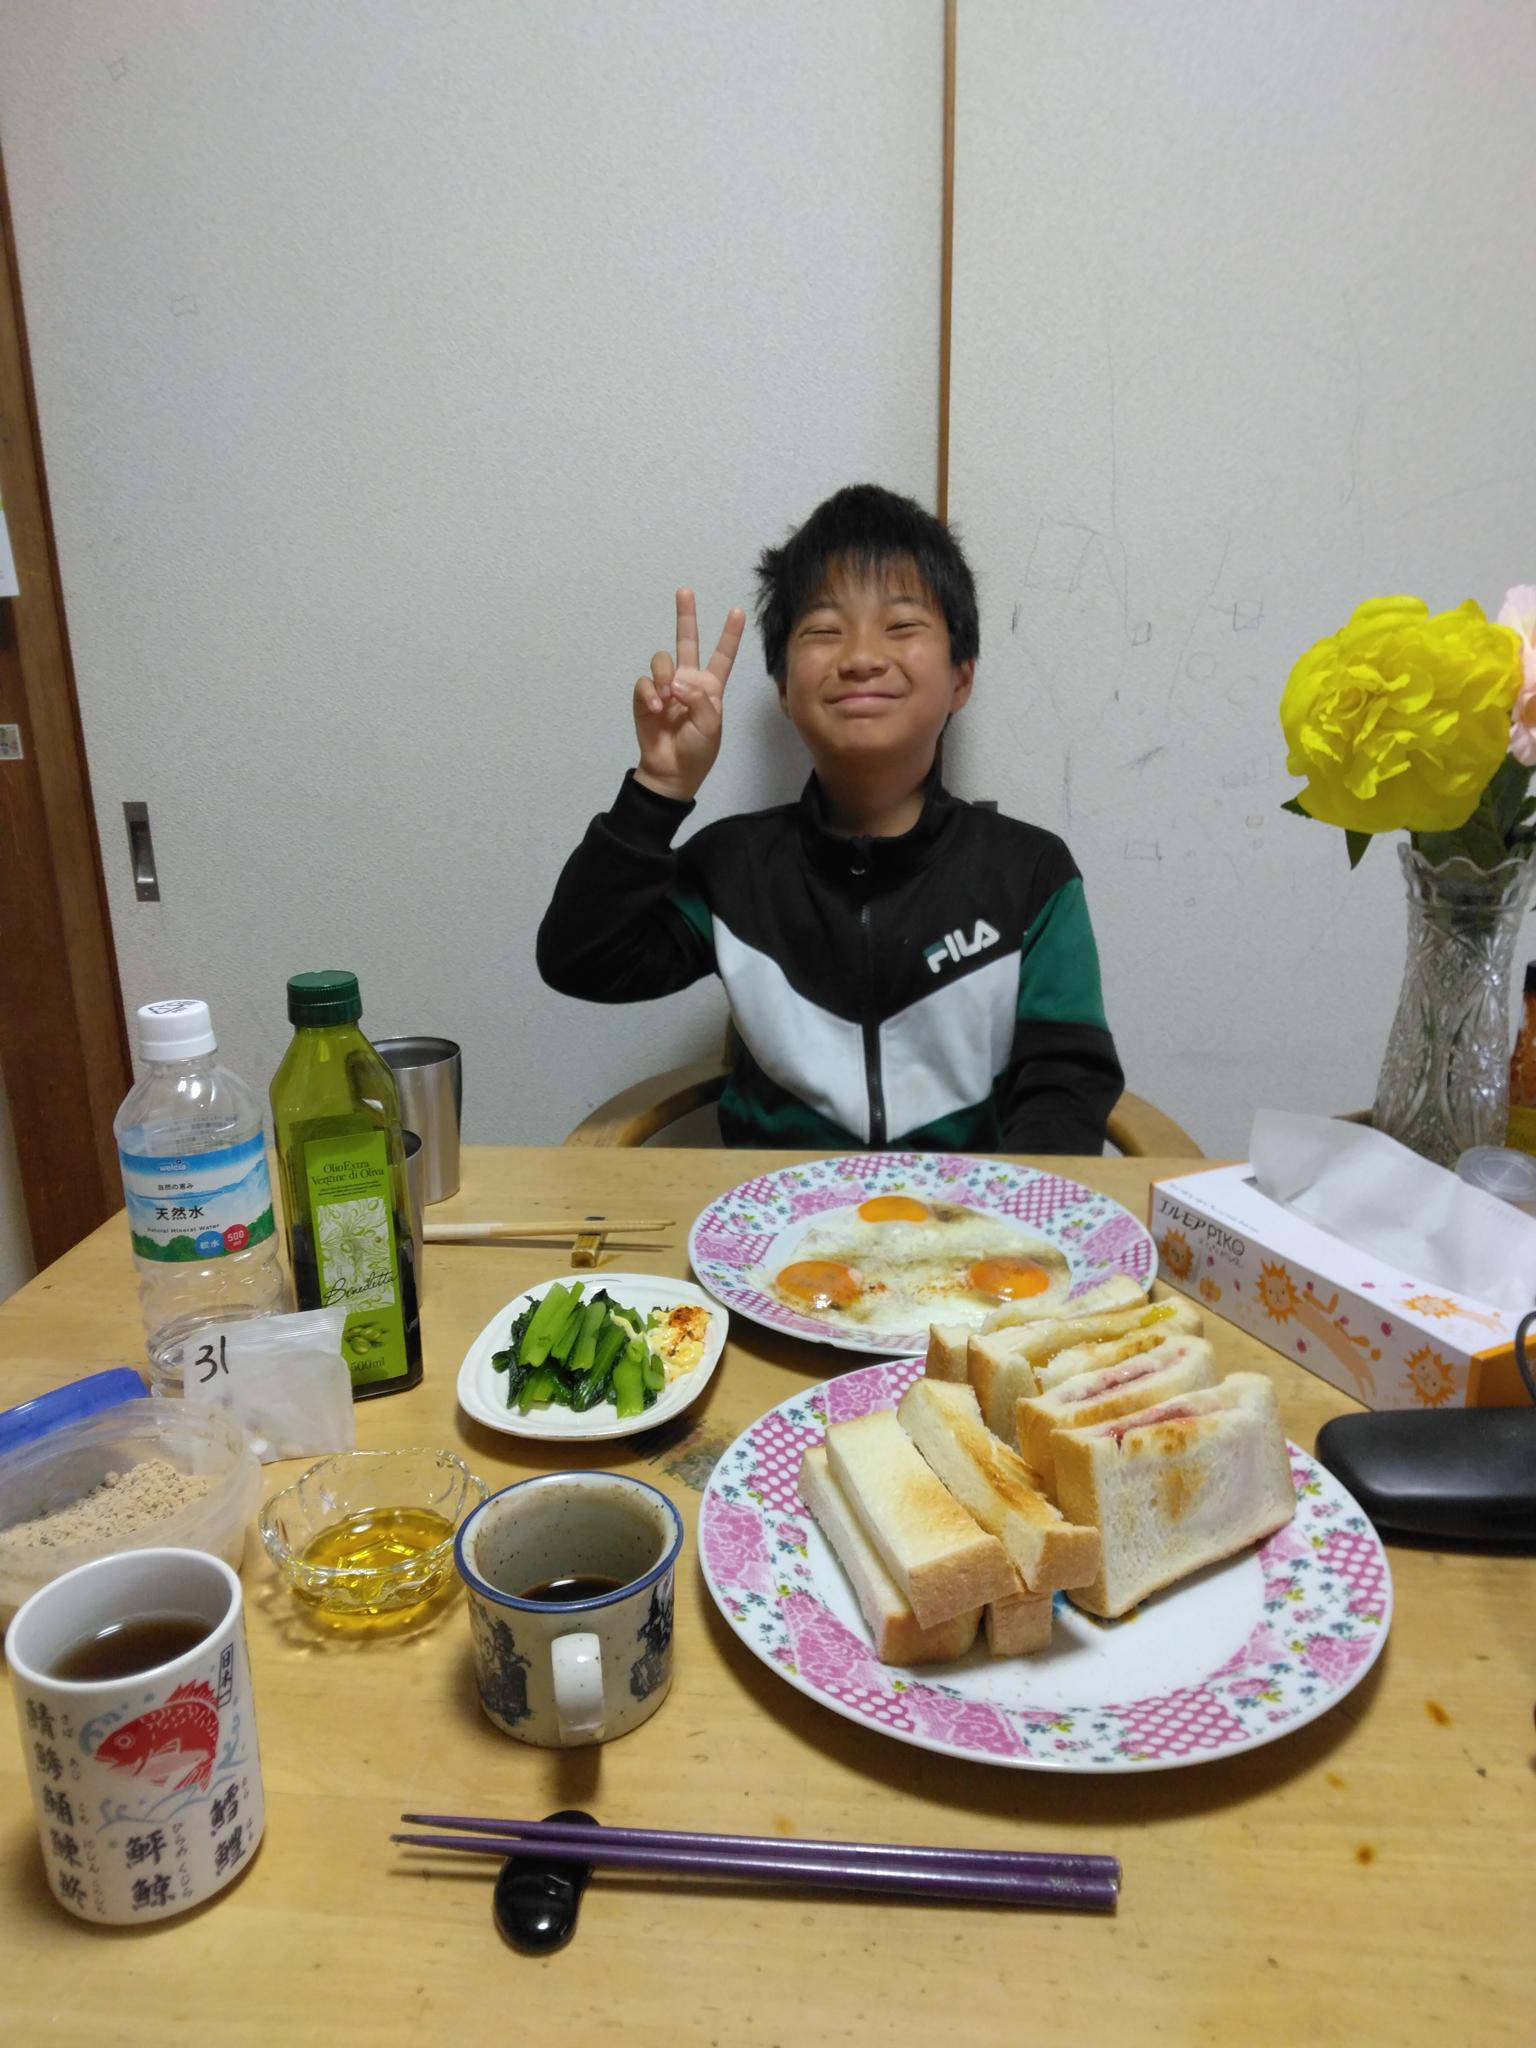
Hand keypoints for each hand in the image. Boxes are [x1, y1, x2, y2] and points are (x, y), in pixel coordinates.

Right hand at [632, 588, 745, 801]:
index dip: (730, 635)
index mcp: (710, 687)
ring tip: (667, 697)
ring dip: (664, 674)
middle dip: (685, 615)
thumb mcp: (711, 725)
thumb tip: (674, 682)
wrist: (672, 771)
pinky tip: (656, 708)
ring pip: (662, 659)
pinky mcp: (645, 697)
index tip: (737, 611)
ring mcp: (665, 687)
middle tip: (684, 590)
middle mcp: (688, 681)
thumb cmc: (698, 750)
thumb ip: (698, 699)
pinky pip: (645, 681)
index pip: (723, 656)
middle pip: (687, 641)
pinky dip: (650, 693)